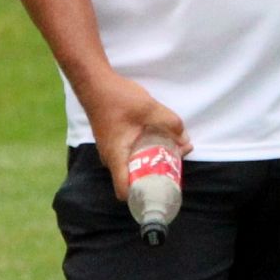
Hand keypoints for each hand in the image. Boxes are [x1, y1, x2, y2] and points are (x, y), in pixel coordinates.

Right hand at [82, 74, 188, 200]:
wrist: (95, 83)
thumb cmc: (116, 97)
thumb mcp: (149, 108)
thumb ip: (170, 123)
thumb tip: (185, 139)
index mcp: (116, 157)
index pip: (124, 191)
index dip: (142, 196)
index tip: (161, 191)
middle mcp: (111, 159)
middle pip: (132, 180)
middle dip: (155, 177)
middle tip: (176, 167)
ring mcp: (111, 151)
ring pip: (132, 166)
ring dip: (152, 163)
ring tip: (173, 153)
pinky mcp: (113, 142)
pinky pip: (130, 156)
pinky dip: (145, 153)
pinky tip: (160, 142)